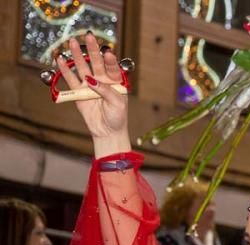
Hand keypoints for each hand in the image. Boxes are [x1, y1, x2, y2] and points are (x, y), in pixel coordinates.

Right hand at [56, 33, 129, 156]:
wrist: (107, 131)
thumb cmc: (117, 117)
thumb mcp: (117, 104)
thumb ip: (106, 91)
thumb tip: (90, 80)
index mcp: (115, 82)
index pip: (112, 67)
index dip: (110, 60)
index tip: (108, 52)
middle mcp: (102, 80)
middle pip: (96, 62)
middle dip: (92, 50)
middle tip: (88, 36)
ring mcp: (89, 85)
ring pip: (82, 67)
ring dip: (77, 56)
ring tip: (72, 42)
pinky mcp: (78, 92)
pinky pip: (71, 80)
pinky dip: (65, 70)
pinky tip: (60, 59)